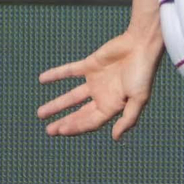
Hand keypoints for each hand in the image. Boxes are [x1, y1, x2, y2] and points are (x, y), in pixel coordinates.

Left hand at [38, 26, 163, 138]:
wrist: (141, 45)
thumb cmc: (142, 73)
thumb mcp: (139, 99)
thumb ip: (128, 119)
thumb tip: (115, 138)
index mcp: (113, 105)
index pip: (90, 121)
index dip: (76, 127)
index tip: (60, 130)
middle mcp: (103, 95)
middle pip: (80, 113)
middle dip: (65, 122)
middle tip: (48, 130)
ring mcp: (95, 81)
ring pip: (72, 96)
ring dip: (57, 105)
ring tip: (41, 113)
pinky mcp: (89, 65)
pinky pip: (69, 72)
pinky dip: (56, 75)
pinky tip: (42, 79)